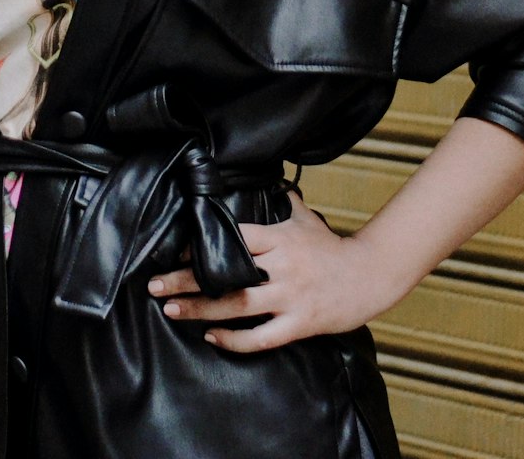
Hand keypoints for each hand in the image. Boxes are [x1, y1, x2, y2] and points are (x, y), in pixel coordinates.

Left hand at [146, 193, 395, 352]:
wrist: (368, 277)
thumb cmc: (332, 247)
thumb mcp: (306, 219)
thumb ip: (282, 204)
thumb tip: (267, 182)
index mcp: (280, 238)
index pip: (234, 238)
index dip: (204, 244)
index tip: (176, 250)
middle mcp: (282, 267)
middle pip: (227, 274)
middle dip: (187, 281)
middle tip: (155, 286)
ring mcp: (290, 298)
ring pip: (238, 306)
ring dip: (201, 310)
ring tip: (172, 310)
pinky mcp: (299, 325)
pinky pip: (261, 337)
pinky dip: (234, 340)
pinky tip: (212, 338)